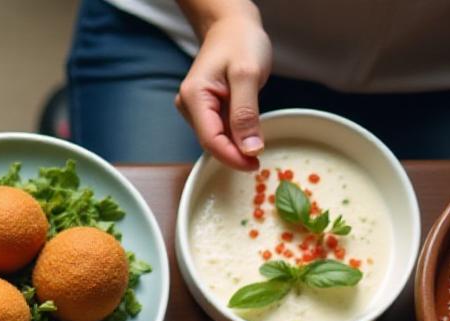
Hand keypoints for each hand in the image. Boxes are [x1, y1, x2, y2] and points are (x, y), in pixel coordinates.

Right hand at [175, 11, 271, 170]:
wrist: (232, 26)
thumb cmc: (240, 42)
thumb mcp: (247, 74)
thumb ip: (246, 113)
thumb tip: (249, 150)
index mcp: (194, 97)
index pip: (210, 139)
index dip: (232, 157)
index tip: (254, 165)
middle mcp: (189, 106)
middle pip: (211, 141)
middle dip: (235, 154)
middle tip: (260, 162)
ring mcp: (196, 108)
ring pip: (217, 138)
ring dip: (236, 147)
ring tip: (257, 148)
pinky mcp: (206, 108)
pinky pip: (221, 129)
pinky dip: (236, 136)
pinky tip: (250, 136)